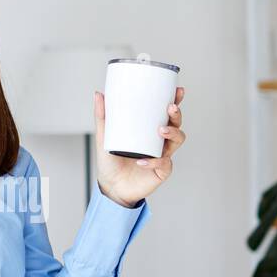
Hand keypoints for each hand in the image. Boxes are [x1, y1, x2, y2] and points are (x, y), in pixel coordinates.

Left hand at [94, 85, 185, 206]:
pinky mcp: (161, 171)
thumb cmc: (111, 161)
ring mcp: (163, 155)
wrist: (111, 186)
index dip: (175, 101)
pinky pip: (163, 164)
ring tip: (160, 131)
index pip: (166, 113)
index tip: (178, 90)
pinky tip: (143, 161)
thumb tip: (99, 95)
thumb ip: (102, 116)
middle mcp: (160, 141)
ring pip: (177, 141)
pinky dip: (154, 162)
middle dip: (176, 115)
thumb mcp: (104, 137)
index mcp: (150, 130)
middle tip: (170, 108)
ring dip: (172, 134)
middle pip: (176, 124)